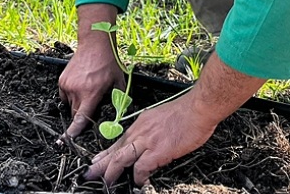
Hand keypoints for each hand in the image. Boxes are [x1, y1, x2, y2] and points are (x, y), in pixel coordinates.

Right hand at [59, 4, 124, 137]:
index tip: (66, 141)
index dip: (73, 132)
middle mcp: (76, 90)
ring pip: (70, 105)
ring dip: (78, 104)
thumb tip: (119, 116)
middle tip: (93, 103)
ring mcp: (67, 85)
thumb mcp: (118, 81)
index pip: (80, 118)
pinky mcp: (62, 80)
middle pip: (76, 114)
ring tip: (88, 89)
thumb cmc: (108, 62)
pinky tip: (81, 85)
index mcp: (91, 93)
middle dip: (83, 114)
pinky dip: (72, 96)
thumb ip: (119, 100)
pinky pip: (65, 96)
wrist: (94, 43)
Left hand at [84, 93, 216, 185]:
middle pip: (116, 149)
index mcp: (142, 122)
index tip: (99, 159)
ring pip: (121, 158)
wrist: (199, 107)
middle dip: (101, 163)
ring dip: (111, 172)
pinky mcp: (157, 150)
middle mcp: (141, 130)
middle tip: (90, 172)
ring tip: (105, 182)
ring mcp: (148, 140)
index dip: (108, 152)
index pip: (121, 139)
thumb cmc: (187, 112)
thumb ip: (153, 130)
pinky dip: (138, 177)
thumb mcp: (162, 118)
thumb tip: (152, 146)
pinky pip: (141, 168)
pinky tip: (138, 183)